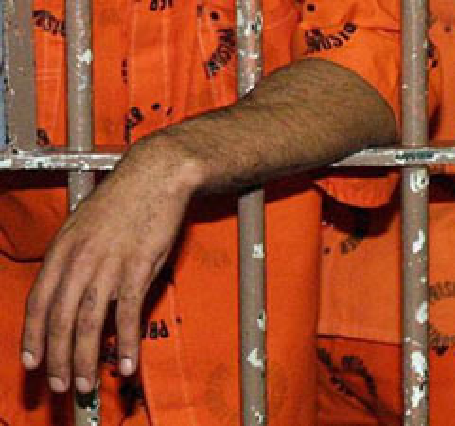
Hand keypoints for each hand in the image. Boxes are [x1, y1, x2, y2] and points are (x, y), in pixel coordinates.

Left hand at [21, 141, 200, 393]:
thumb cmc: (125, 198)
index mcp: (63, 249)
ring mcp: (108, 265)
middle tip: (60, 385)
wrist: (156, 176)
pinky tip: (125, 363)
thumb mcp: (86, 225)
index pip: (38, 302)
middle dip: (56, 359)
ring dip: (85, 359)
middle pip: (60, 320)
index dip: (33, 336)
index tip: (32, 361)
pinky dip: (126, 343)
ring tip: (85, 384)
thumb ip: (77, 258)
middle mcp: (80, 260)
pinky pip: (127, 315)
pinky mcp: (138, 268)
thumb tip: (74, 289)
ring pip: (88, 323)